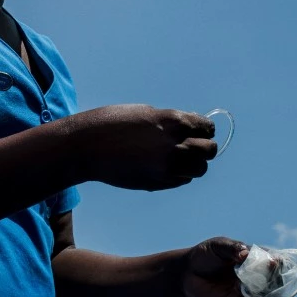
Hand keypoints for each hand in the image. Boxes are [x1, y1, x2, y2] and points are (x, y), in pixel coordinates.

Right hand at [73, 104, 216, 190]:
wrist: (87, 146)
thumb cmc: (112, 123)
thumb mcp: (146, 113)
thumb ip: (171, 121)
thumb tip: (190, 127)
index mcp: (173, 121)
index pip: (207, 128)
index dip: (204, 130)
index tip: (198, 132)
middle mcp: (176, 145)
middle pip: (209, 150)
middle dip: (203, 148)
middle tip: (191, 147)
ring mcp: (168, 166)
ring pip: (200, 169)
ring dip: (193, 164)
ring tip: (178, 159)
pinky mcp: (158, 182)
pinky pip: (182, 180)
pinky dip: (179, 175)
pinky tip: (162, 167)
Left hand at [179, 237, 286, 296]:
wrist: (188, 272)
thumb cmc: (206, 255)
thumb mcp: (218, 246)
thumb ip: (232, 248)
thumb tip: (244, 255)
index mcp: (258, 261)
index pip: (277, 264)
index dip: (279, 265)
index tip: (273, 263)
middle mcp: (260, 279)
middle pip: (281, 287)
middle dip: (282, 288)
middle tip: (269, 285)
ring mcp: (252, 295)